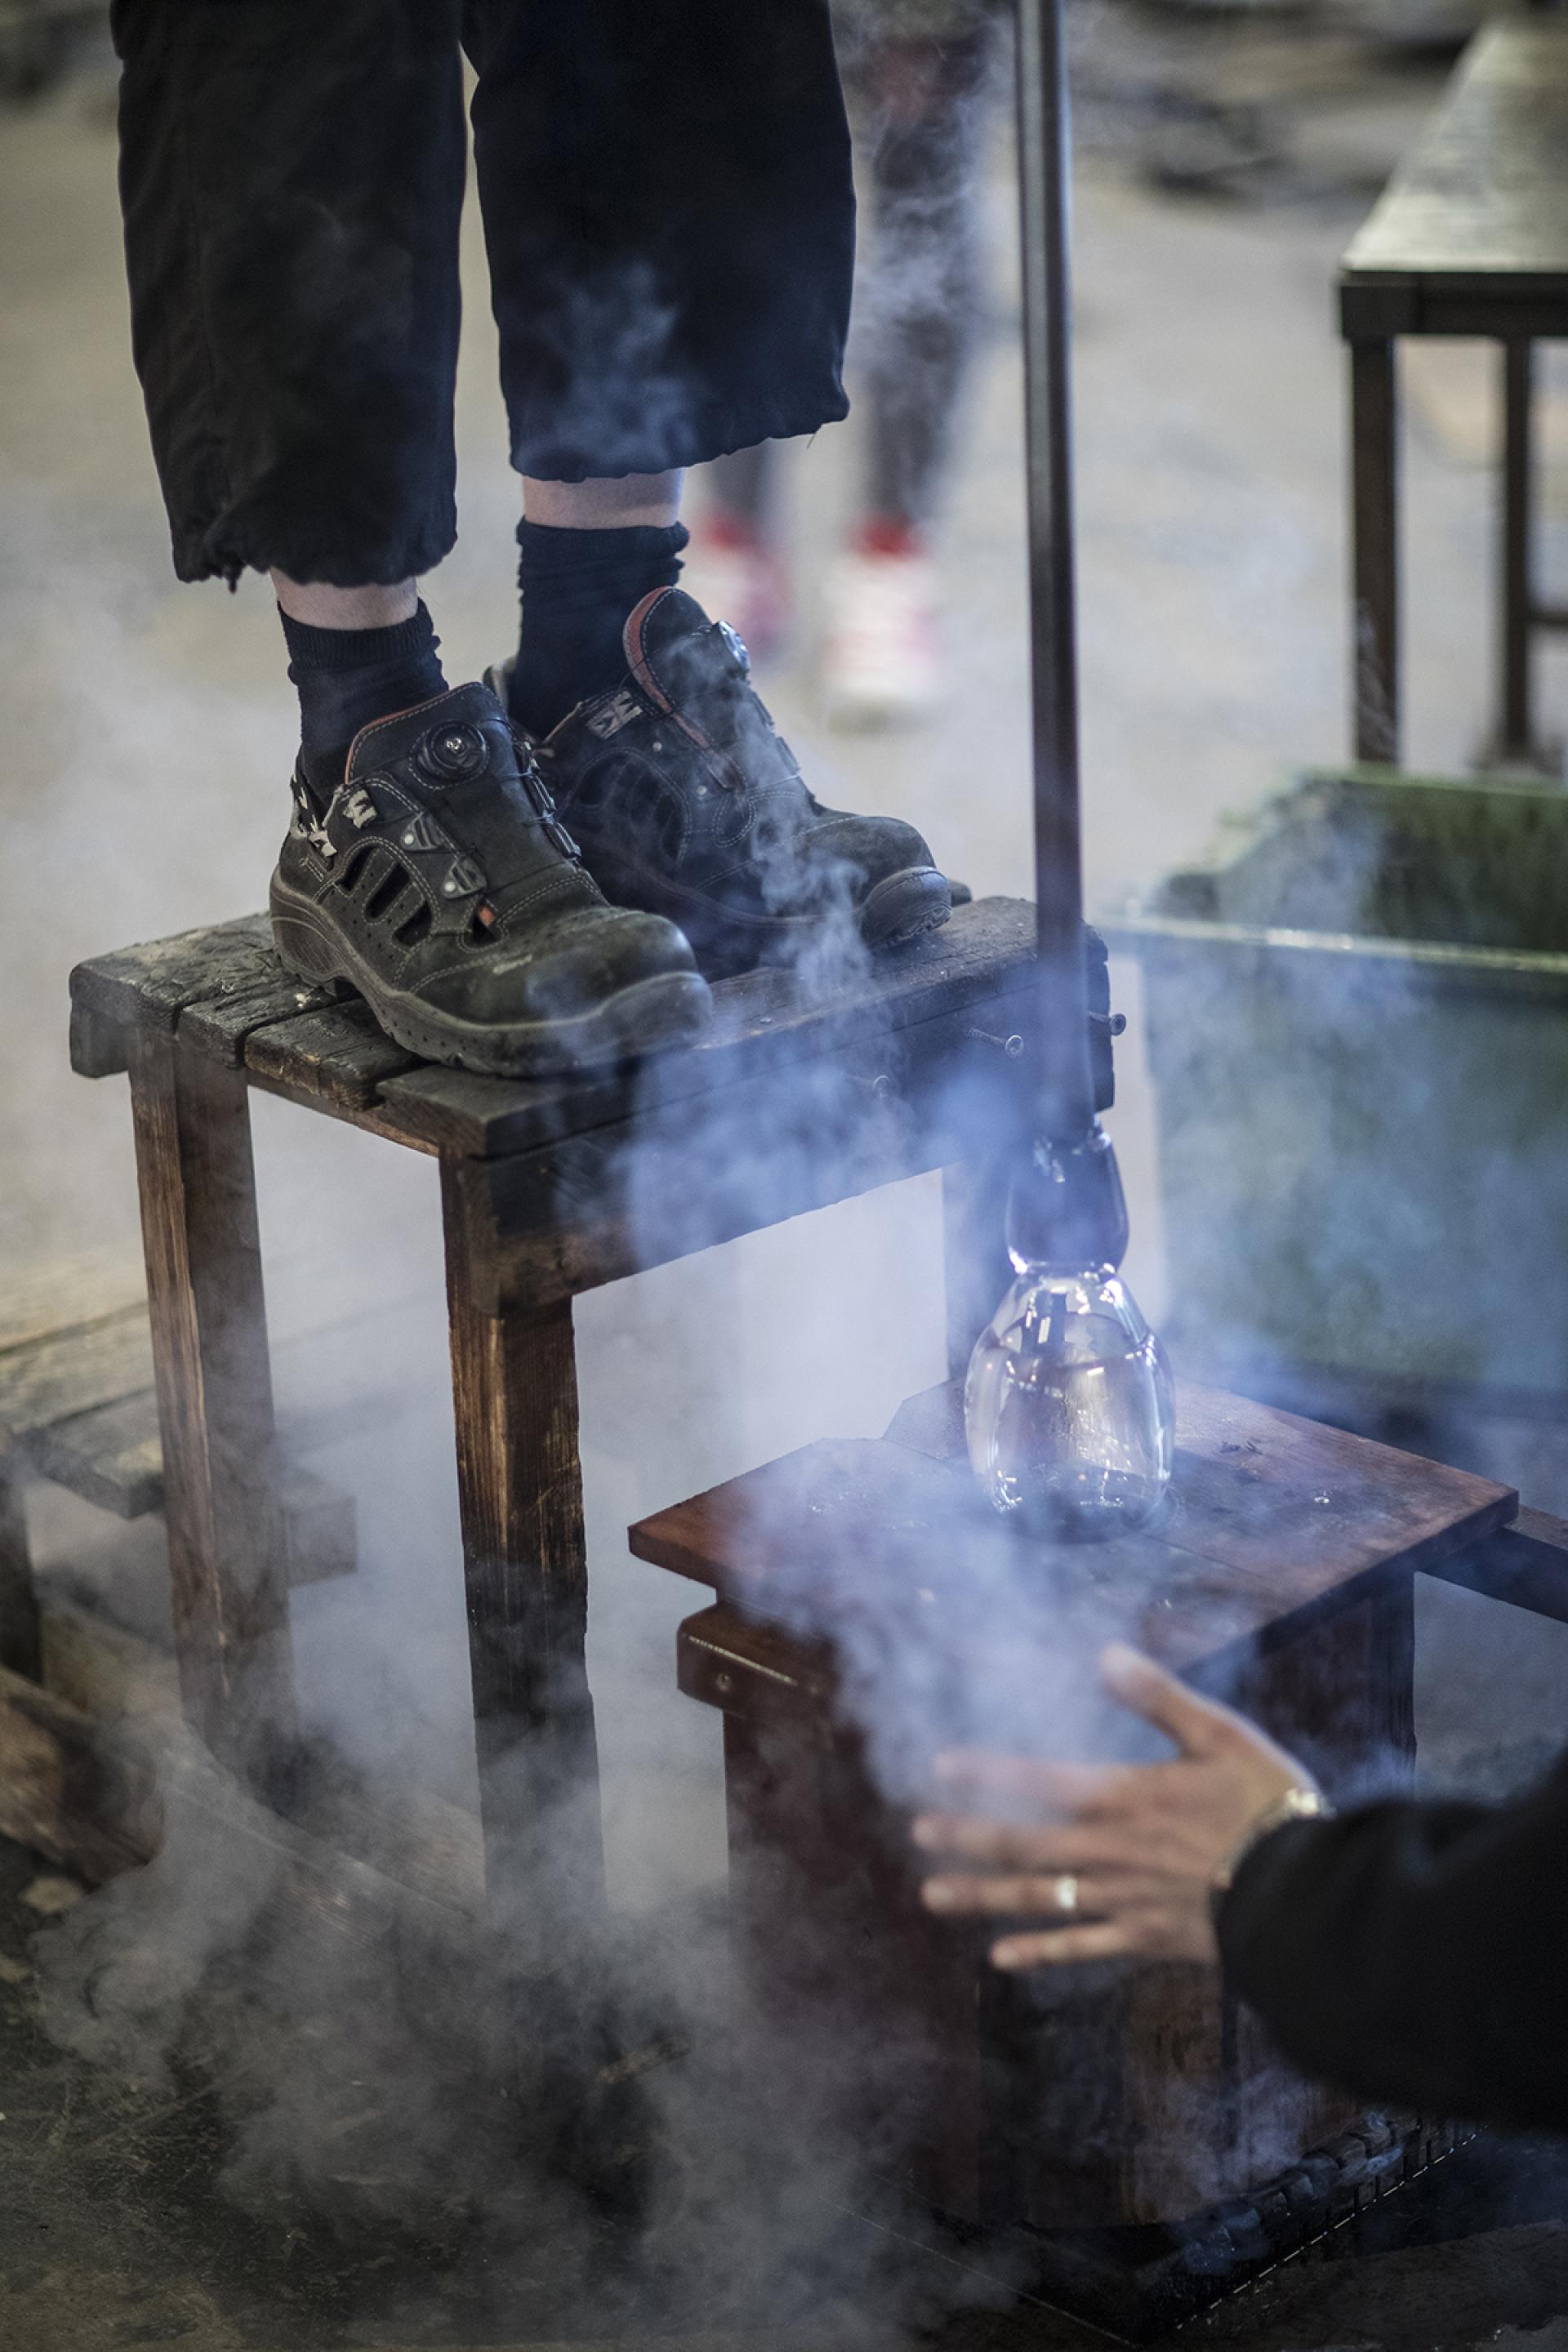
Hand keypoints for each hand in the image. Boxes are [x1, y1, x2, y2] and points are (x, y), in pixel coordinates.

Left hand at [913, 1642, 1316, 1968]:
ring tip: (933, 1894)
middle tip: (919, 1831)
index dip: (986, 1770)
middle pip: (1022, 1842)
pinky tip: (1001, 1957)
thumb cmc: (1267, 1806)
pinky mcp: (1144, 1939)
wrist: (1302, 1896)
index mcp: (1122, 1796)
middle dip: (967, 1835)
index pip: (1038, 1779)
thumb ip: (1158, 1698)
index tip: (936, 1766)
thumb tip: (1106, 1653)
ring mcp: (1122, 1899)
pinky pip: (1080, 1947)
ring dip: (982, 1895)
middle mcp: (1108, 1850)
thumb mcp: (1219, 1735)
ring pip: (1037, 1898)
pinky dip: (1039, 1952)